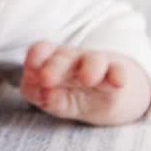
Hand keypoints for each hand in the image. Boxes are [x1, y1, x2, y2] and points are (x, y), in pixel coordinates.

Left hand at [21, 42, 150, 125]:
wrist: (106, 98)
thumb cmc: (69, 95)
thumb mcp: (51, 99)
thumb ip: (42, 97)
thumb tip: (45, 95)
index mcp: (51, 61)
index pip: (40, 51)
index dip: (35, 57)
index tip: (32, 71)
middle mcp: (72, 60)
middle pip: (62, 57)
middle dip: (54, 67)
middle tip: (47, 79)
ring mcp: (95, 66)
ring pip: (93, 60)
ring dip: (90, 68)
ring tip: (87, 80)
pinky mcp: (116, 76)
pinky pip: (118, 71)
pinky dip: (118, 75)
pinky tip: (118, 82)